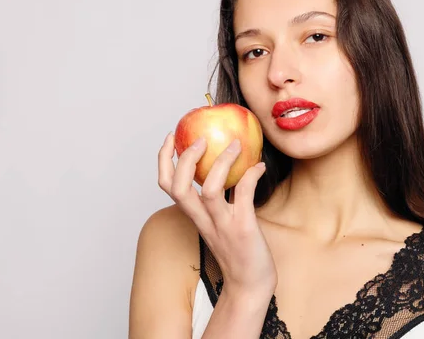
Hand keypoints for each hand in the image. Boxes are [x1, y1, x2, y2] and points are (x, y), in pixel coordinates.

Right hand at [157, 132, 276, 297]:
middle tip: (200, 138)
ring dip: (221, 162)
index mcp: (195, 217)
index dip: (164, 160)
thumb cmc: (240, 253)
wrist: (250, 286)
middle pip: (178, 188)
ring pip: (210, 190)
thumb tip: (233, 170)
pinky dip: (251, 175)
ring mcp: (223, 224)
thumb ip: (221, 201)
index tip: (171, 138)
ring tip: (234, 144)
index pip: (167, 186)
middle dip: (184, 159)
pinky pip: (244, 195)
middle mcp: (204, 220)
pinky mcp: (243, 228)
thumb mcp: (222, 223)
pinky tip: (259, 167)